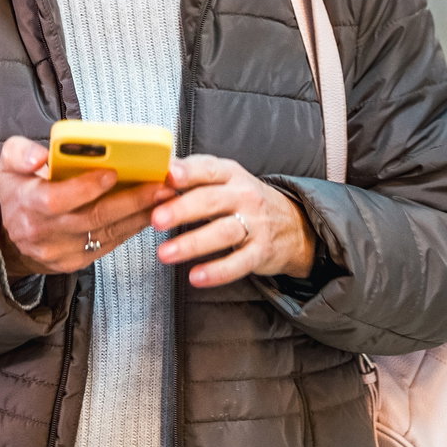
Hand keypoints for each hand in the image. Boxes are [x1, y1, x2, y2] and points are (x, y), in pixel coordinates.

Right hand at [0, 135, 175, 275]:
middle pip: (93, 217)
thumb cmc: (15, 192)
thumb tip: (39, 156)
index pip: (57, 199)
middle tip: (160, 185)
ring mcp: (61, 251)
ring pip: (106, 232)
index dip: (86, 187)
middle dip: (131, 200)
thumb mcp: (8, 163)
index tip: (113, 172)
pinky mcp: (75, 262)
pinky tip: (148, 213)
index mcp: (28, 203)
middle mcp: (44, 231)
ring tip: (164, 197)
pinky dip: (131, 228)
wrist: (6, 236)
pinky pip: (108, 244)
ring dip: (139, 215)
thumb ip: (20, 153)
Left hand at [152, 155, 317, 287]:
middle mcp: (244, 196)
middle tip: (156, 219)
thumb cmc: (244, 200)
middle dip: (182, 209)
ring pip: (222, 232)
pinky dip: (217, 271)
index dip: (188, 172)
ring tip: (165, 253)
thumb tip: (154, 174)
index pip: (208, 169)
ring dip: (192, 243)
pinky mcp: (261, 251)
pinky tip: (196, 277)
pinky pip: (239, 263)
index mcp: (230, 174)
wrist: (292, 224)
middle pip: (211, 200)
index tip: (168, 176)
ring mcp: (255, 224)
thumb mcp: (223, 180)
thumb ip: (191, 176)